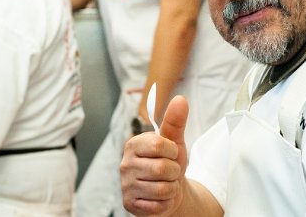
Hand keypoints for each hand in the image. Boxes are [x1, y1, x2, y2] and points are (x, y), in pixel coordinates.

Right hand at [121, 95, 188, 215]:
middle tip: (170, 172)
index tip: (171, 154)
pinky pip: (157, 205)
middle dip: (174, 171)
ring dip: (171, 187)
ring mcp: (126, 185)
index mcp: (134, 144)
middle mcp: (125, 164)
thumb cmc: (169, 162)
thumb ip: (175, 121)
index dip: (172, 151)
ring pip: (161, 189)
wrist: (169, 190)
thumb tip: (180, 99)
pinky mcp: (130, 204)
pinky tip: (160, 197)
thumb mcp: (175, 141)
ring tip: (166, 183)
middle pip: (162, 168)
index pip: (159, 144)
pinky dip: (165, 202)